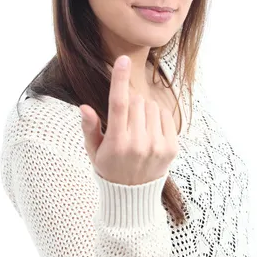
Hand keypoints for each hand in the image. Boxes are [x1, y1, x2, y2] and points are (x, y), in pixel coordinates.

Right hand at [80, 55, 178, 184]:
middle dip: (130, 102)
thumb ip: (89, 128)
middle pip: (136, 101)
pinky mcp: (171, 148)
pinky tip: (149, 131)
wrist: (133, 195)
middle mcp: (138, 143)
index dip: (120, 79)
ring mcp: (156, 146)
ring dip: (143, 110)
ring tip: (137, 128)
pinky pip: (165, 116)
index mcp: (116, 142)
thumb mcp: (93, 150)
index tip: (123, 60)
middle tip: (125, 120)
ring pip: (151, 106)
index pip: (118, 104)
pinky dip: (156, 117)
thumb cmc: (109, 167)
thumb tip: (84, 107)